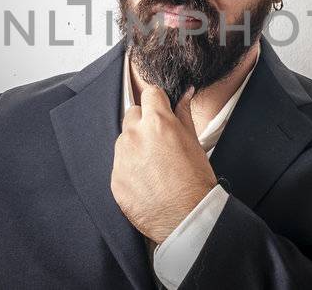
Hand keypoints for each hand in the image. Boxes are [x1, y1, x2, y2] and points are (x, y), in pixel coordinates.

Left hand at [111, 82, 217, 242]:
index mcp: (157, 123)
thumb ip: (184, 114)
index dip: (158, 102)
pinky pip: (120, 165)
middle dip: (144, 122)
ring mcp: (121, 158)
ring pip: (124, 140)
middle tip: (160, 141)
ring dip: (135, 146)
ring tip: (154, 166)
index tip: (162, 111)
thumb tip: (184, 93)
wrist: (185, 219)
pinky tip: (147, 182)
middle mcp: (134, 136)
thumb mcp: (195, 143)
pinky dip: (130, 169)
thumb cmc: (196, 182)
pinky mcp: (115, 179)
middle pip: (133, 114)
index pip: (150, 93)